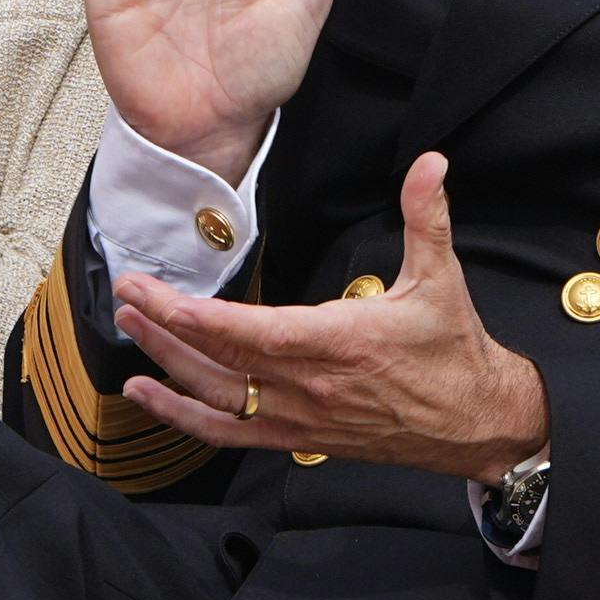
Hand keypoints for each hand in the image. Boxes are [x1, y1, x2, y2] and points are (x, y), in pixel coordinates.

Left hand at [110, 154, 548, 479]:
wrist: (476, 422)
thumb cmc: (453, 351)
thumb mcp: (442, 277)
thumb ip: (426, 215)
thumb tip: (430, 163)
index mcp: (340, 341)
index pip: (252, 332)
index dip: (196, 318)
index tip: (153, 294)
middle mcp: (310, 385)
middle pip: (219, 360)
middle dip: (163, 326)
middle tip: (124, 293)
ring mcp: (299, 416)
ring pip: (215, 397)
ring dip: (165, 364)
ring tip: (128, 329)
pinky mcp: (296, 437)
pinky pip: (228, 433)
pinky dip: (182, 418)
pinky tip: (147, 395)